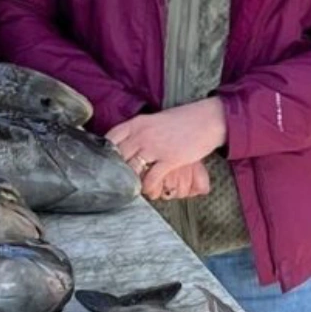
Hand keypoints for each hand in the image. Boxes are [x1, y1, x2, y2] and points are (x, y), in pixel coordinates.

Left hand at [106, 99, 226, 198]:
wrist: (206, 120)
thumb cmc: (181, 121)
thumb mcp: (154, 120)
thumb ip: (138, 131)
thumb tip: (124, 144)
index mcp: (137, 123)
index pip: (111, 137)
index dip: (104, 151)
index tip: (104, 162)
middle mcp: (142, 134)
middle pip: (118, 156)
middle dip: (116, 170)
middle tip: (116, 180)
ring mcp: (155, 147)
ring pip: (131, 169)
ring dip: (130, 181)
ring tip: (132, 187)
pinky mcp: (169, 159)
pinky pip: (151, 178)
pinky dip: (147, 187)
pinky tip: (148, 190)